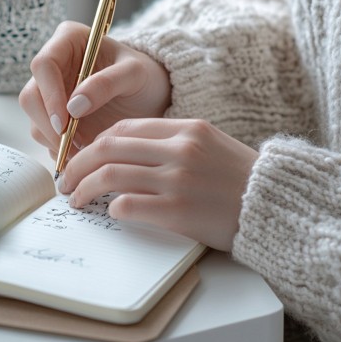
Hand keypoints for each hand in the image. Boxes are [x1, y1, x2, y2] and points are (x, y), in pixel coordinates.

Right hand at [19, 21, 171, 158]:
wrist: (150, 94)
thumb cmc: (145, 75)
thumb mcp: (134, 74)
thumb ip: (106, 84)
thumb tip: (73, 107)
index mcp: (69, 39)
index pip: (44, 64)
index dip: (49, 95)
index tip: (64, 122)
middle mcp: (54, 63)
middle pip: (31, 95)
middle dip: (48, 124)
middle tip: (72, 145)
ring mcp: (50, 90)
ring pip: (34, 118)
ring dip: (53, 140)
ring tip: (84, 150)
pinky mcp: (53, 113)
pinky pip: (44, 133)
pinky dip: (58, 148)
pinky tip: (81, 152)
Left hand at [57, 118, 258, 251]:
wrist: (274, 205)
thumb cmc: (239, 177)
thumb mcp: (209, 143)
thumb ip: (170, 141)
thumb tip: (124, 152)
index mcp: (185, 128)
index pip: (124, 128)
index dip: (94, 142)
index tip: (82, 156)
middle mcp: (179, 149)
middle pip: (108, 147)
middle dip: (78, 163)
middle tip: (66, 179)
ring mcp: (177, 179)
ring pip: (110, 175)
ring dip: (84, 188)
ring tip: (75, 199)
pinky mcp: (178, 211)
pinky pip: (127, 205)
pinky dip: (111, 208)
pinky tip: (108, 213)